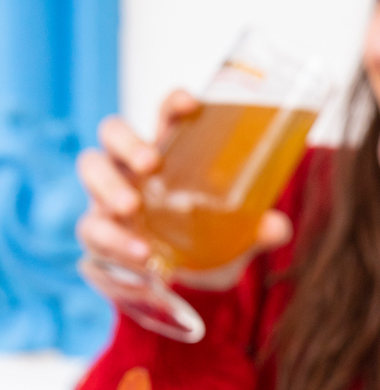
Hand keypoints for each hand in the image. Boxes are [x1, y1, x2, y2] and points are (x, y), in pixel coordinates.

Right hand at [76, 90, 291, 289]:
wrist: (177, 286)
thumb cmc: (201, 245)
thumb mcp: (232, 240)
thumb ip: (255, 232)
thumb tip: (278, 227)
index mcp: (169, 156)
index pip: (167, 118)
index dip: (174, 105)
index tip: (191, 104)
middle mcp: (132, 168)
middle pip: (112, 133)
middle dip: (127, 142)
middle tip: (150, 163)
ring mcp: (108, 195)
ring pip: (91, 169)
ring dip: (108, 186)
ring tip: (130, 208)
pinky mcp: (98, 230)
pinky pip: (93, 229)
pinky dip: (115, 242)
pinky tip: (141, 258)